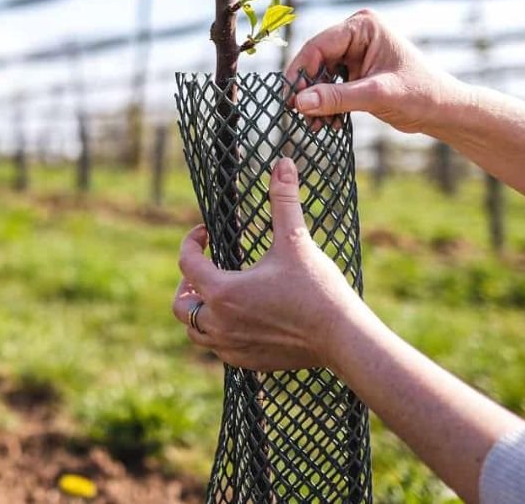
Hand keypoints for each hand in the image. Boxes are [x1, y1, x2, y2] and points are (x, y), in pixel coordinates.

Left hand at [171, 158, 361, 371]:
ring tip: (213, 295)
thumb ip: (284, 201)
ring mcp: (231, 346)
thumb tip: (283, 162)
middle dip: (186, 285)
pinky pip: (217, 349)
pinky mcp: (247, 362)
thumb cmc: (318, 289)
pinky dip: (217, 333)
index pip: (187, 263)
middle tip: (202, 271)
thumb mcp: (295, 241)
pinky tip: (235, 319)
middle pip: (180, 305)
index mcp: (222, 291)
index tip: (204, 232)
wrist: (344, 338)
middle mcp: (218, 323)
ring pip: (194, 331)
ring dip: (198, 312)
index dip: (191, 242)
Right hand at [285, 9, 462, 134]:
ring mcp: (355, 52)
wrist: (444, 111)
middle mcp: (356, 34)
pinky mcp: (354, 71)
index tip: (290, 100)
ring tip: (317, 126)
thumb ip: (337, 98)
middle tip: (301, 117)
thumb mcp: (376, 96)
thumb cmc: (422, 95)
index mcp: (364, 27)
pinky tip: (330, 123)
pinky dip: (325, 105)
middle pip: (315, 61)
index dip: (300, 72)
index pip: (319, 46)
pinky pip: (328, 86)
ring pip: (319, 76)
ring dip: (315, 102)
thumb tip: (299, 102)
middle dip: (308, 91)